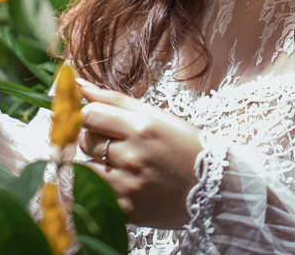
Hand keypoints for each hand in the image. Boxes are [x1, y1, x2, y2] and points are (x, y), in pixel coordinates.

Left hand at [76, 78, 202, 228]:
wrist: (215, 191)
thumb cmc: (185, 148)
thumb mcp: (156, 116)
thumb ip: (114, 100)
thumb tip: (78, 84)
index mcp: (142, 128)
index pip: (88, 115)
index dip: (91, 116)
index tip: (101, 120)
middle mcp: (132, 157)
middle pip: (84, 140)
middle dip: (96, 140)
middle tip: (120, 145)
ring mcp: (128, 187)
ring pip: (87, 167)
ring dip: (99, 164)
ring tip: (126, 166)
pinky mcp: (126, 210)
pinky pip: (95, 192)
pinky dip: (104, 186)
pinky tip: (126, 184)